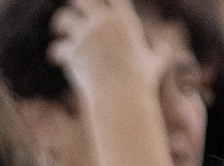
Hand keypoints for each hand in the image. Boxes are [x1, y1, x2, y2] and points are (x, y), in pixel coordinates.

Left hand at [49, 0, 168, 111]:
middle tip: (73, 5)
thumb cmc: (141, 83)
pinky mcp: (73, 52)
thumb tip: (166, 49)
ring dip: (61, 23)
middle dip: (76, 2)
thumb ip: (160, 52)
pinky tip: (57, 58)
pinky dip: (57, 53)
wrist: (122, 97)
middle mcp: (103, 22)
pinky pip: (59, 48)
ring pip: (64, 19)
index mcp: (124, 20)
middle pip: (82, 0)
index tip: (98, 2)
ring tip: (59, 27)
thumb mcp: (155, 64)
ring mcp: (86, 36)